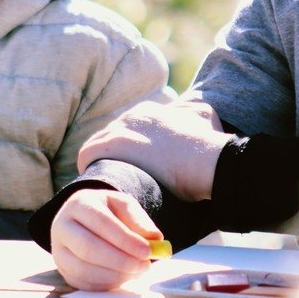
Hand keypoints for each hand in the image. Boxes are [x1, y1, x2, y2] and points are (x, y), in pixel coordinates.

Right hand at [51, 188, 161, 290]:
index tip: (147, 251)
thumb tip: (155, 239)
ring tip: (136, 271)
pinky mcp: (62, 269)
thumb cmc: (109, 212)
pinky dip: (105, 284)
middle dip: (121, 261)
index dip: (125, 240)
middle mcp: (62, 226)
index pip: (101, 223)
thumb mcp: (124, 206)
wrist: (86, 220)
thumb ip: (139, 220)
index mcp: (79, 204)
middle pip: (88, 248)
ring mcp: (58, 250)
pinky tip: (122, 277)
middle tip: (145, 266)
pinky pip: (82, 283)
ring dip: (115, 275)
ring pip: (83, 269)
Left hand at [77, 99, 230, 200]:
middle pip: (110, 137)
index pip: (126, 129)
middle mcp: (132, 115)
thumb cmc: (210, 148)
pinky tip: (96, 185)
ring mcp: (121, 128)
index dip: (127, 149)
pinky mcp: (114, 144)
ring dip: (101, 163)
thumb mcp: (206, 118)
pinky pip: (88, 153)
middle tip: (119, 179)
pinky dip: (89, 167)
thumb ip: (197, 115)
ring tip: (108, 186)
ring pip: (98, 145)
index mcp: (149, 111)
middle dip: (112, 157)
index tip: (131, 166)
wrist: (208, 160)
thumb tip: (200, 118)